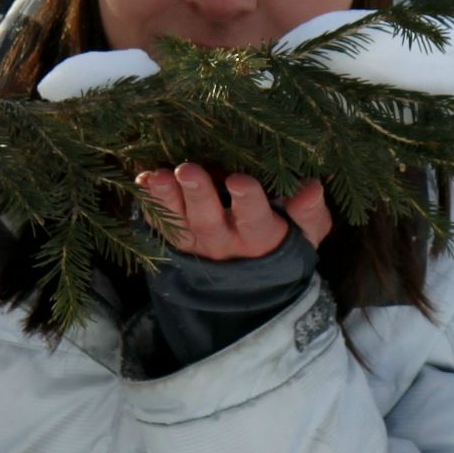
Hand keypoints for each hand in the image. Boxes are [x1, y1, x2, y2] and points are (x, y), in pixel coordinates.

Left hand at [135, 163, 332, 260]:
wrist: (253, 282)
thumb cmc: (286, 241)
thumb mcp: (307, 232)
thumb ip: (310, 212)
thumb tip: (311, 187)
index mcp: (260, 237)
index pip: (255, 220)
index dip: (247, 201)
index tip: (239, 180)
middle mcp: (224, 242)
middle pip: (208, 221)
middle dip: (198, 195)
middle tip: (188, 170)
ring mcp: (196, 242)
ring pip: (178, 223)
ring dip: (165, 199)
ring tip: (156, 177)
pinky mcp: (176, 239)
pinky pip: (159, 224)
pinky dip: (149, 205)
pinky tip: (142, 182)